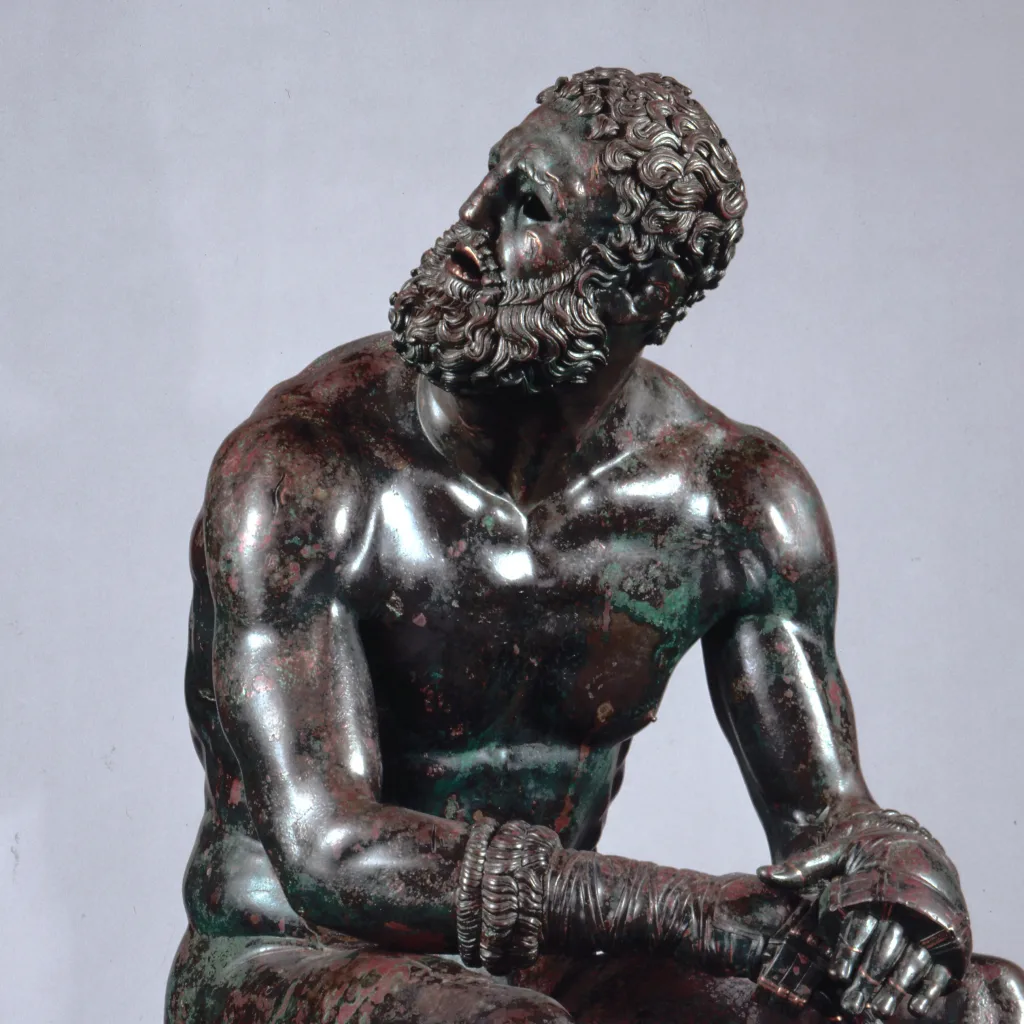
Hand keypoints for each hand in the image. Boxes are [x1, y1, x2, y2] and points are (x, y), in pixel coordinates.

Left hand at [758, 809, 969, 1018]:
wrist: (916, 843)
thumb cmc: (868, 853)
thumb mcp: (836, 853)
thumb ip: (802, 867)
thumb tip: (762, 873)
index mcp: (877, 886)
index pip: (860, 924)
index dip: (848, 950)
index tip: (835, 974)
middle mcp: (905, 905)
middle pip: (885, 948)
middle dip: (869, 979)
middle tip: (851, 1006)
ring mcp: (929, 922)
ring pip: (913, 960)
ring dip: (896, 989)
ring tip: (879, 1013)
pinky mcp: (948, 936)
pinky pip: (942, 965)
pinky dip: (931, 987)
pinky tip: (915, 1008)